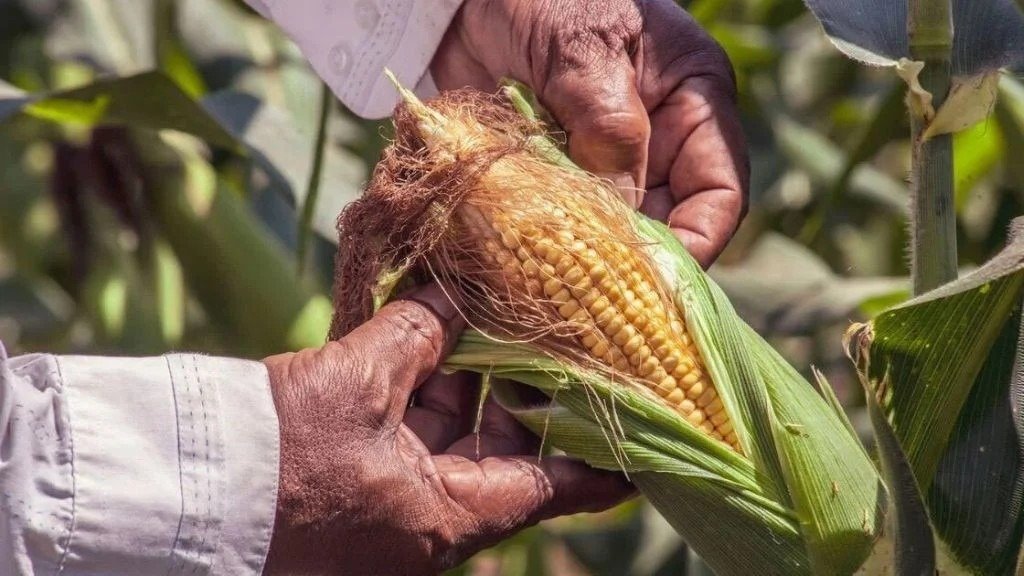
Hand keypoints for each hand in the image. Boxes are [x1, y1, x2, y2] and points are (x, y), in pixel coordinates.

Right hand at [262, 284, 632, 574]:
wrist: (181, 491)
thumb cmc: (278, 454)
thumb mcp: (357, 385)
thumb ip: (417, 335)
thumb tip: (454, 296)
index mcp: (450, 515)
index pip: (554, 486)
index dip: (602, 461)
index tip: (644, 439)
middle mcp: (428, 517)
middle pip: (502, 450)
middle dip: (522, 390)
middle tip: (557, 334)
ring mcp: (389, 500)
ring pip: (450, 434)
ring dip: (466, 376)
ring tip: (493, 314)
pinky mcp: (352, 477)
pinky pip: (404, 430)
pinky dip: (419, 384)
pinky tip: (430, 331)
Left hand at [431, 0, 748, 266]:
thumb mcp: (584, 51)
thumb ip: (609, 129)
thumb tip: (620, 218)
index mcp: (692, 105)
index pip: (719, 194)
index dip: (696, 244)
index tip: (656, 282)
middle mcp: (655, 143)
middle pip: (664, 225)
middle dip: (633, 264)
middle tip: (593, 303)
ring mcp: (600, 162)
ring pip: (609, 233)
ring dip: (582, 262)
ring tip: (553, 289)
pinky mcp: (551, 175)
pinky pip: (559, 225)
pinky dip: (542, 247)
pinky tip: (519, 266)